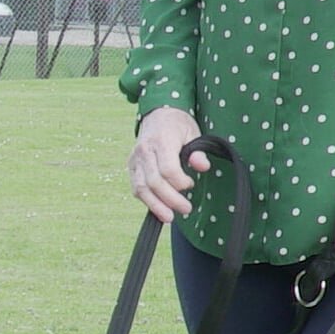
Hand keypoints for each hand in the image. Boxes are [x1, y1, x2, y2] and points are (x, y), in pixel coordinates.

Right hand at [129, 105, 205, 222]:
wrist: (158, 115)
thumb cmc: (179, 126)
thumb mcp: (194, 133)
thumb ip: (197, 151)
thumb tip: (203, 166)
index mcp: (161, 140)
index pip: (168, 169)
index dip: (180, 182)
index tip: (191, 184)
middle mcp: (144, 151)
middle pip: (154, 182)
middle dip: (170, 199)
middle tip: (186, 209)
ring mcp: (135, 160)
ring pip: (141, 188)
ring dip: (156, 205)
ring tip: (169, 218)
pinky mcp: (131, 167)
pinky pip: (136, 188)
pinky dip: (147, 200)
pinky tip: (158, 209)